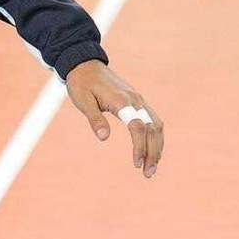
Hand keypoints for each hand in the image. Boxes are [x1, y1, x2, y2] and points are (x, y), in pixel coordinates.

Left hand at [66, 59, 163, 178]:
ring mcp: (139, 101)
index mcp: (122, 101)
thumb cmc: (82, 84)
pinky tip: (152, 152)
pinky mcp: (138, 102)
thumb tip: (104, 138)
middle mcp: (135, 100)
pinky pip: (153, 121)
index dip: (139, 147)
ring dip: (157, 147)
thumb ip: (94, 119)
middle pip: (153, 129)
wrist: (85, 65)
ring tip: (151, 168)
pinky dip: (155, 137)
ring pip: (156, 126)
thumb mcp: (83, 101)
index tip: (136, 164)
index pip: (137, 127)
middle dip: (153, 152)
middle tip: (148, 174)